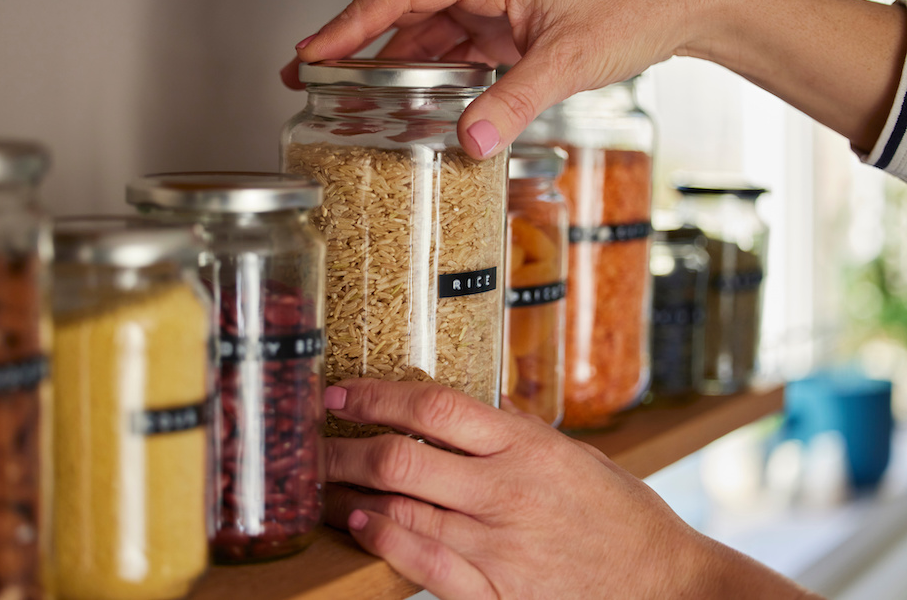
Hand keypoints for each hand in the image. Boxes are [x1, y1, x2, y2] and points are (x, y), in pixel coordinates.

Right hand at [280, 0, 710, 158]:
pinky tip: (410, 102)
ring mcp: (495, 11)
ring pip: (426, 38)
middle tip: (309, 75)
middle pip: (401, 13)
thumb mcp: (567, 60)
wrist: (676, 9)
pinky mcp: (508, 35)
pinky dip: (429, 79)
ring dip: (388, 67)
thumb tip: (468, 140)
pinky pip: (455, 55)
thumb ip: (515, 101)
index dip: (351, 22)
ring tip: (349, 97)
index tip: (315, 49)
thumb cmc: (632, 8)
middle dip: (354, 45)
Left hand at [323, 378, 815, 598]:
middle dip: (341, 449)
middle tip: (309, 442)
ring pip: (400, 511)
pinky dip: (384, 542)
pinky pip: (423, 566)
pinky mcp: (497, 593)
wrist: (664, 585)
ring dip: (347, 495)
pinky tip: (360, 525)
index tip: (341, 393)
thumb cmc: (622, 514)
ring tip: (318, 486)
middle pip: (400, 459)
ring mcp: (498, 545)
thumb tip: (462, 408)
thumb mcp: (574, 454)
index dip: (376, 396)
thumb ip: (515, 432)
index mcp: (526, 446)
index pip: (433, 407)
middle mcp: (505, 491)